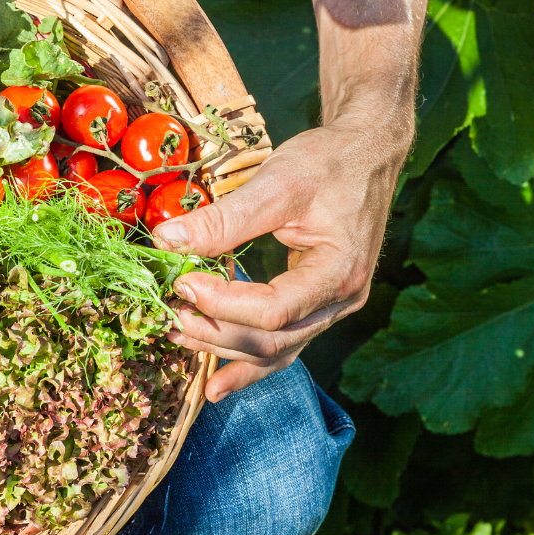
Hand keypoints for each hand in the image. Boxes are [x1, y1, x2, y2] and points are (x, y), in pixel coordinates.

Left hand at [154, 114, 407, 401]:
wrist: (366, 152)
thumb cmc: (328, 162)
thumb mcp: (277, 182)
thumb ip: (224, 218)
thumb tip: (166, 240)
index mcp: (339, 271)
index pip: (274, 309)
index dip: (223, 303)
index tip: (182, 282)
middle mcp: (341, 300)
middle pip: (273, 341)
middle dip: (216, 333)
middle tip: (169, 314)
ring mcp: (332, 307)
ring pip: (276, 350)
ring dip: (224, 350)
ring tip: (178, 338)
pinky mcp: (317, 304)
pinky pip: (283, 343)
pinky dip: (247, 361)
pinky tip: (216, 382)